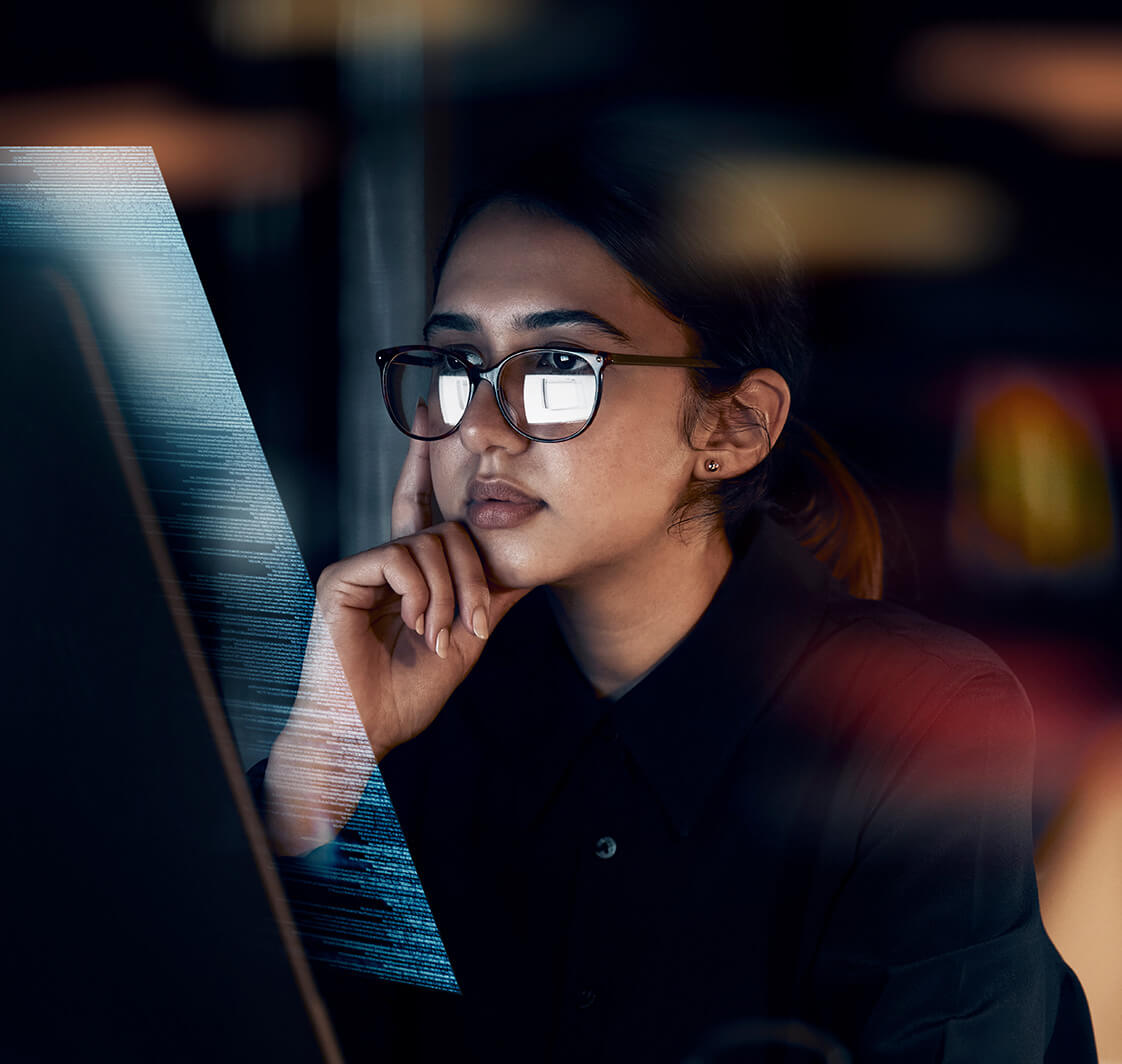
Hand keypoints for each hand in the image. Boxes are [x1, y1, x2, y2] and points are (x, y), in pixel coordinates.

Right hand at [264, 402, 529, 853]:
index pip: (423, 508)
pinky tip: (418, 626)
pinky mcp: (342, 576)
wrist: (370, 728)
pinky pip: (399, 557)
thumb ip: (493, 592)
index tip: (431, 417)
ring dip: (449, 594)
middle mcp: (384, 562)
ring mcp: (362, 566)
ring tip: (439, 635)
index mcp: (410, 572)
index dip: (426, 464)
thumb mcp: (469, 634)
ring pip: (429, 543)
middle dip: (472, 575)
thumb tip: (534, 561)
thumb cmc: (411, 690)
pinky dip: (421, 594)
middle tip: (474, 624)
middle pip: (446, 529)